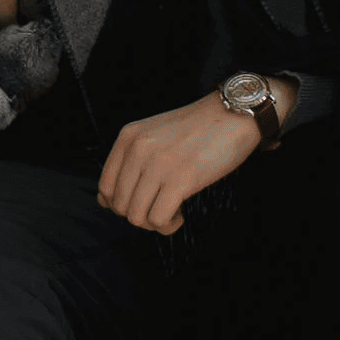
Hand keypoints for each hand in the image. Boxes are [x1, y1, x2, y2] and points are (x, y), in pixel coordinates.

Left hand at [97, 80, 296, 233]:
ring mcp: (158, 164)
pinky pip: (159, 219)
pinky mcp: (181, 179)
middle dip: (139, 215)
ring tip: (172, 211)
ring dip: (155, 223)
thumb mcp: (154, 134)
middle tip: (160, 209)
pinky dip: (168, 225)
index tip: (141, 204)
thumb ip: (132, 159)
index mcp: (128, 137)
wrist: (235, 114)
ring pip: (137, 217)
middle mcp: (138, 149)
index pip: (104, 188)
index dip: (119, 206)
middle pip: (120, 206)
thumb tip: (108, 200)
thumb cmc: (198, 129)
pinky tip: (180, 214)